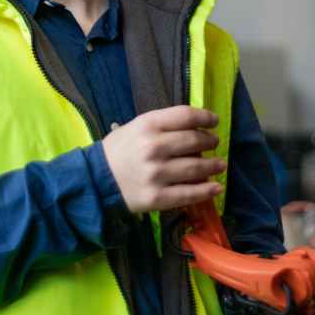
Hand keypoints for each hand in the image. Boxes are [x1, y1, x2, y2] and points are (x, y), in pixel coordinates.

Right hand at [100, 106, 225, 212]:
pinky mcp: (157, 197)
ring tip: (219, 164)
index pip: (185, 116)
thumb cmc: (119, 151)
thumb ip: (163, 126)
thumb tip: (196, 131)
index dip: (205, 117)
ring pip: (196, 167)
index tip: (214, 121)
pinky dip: (207, 190)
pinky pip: (189, 193)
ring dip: (213, 165)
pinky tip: (216, 187)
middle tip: (215, 143)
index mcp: (147, 125)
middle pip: (194, 141)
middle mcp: (153, 148)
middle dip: (210, 141)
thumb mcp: (136, 128)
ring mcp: (156, 174)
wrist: (96, 181)